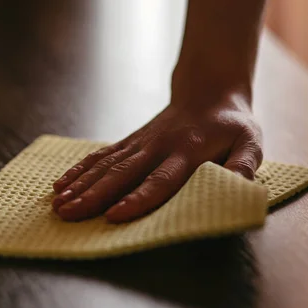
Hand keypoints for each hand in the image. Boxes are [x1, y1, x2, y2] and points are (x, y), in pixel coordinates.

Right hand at [51, 90, 262, 222]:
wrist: (210, 91)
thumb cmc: (232, 126)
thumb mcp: (250, 143)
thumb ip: (244, 166)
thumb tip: (239, 188)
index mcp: (188, 153)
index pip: (160, 180)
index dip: (138, 199)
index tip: (115, 215)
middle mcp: (158, 148)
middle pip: (122, 174)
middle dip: (94, 195)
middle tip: (69, 214)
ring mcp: (141, 143)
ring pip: (106, 165)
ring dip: (81, 185)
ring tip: (58, 204)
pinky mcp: (131, 141)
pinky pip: (101, 156)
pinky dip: (80, 170)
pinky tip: (61, 184)